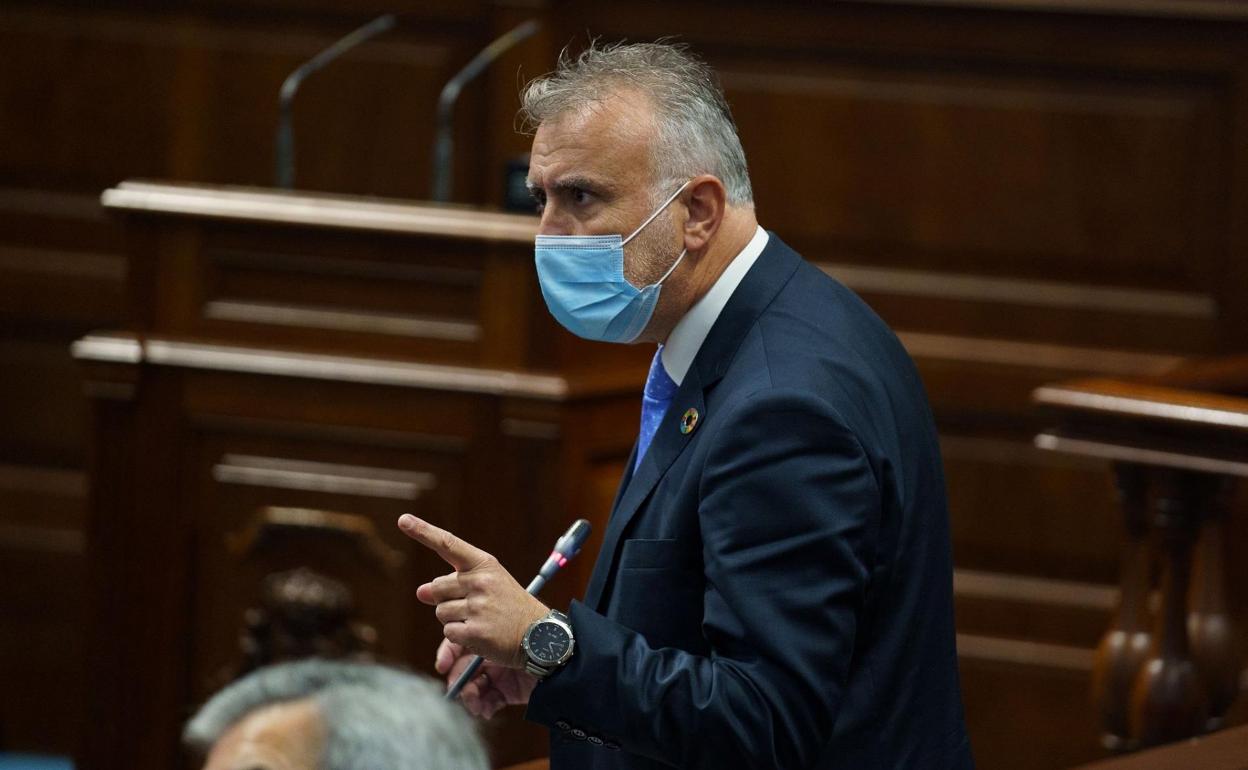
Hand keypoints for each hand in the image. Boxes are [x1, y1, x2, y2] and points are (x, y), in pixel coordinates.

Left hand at [399, 514, 548, 667]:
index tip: (403, 520)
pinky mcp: (475, 631)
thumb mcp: (488, 586)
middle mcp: (481, 582)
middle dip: (445, 599)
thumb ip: (453, 584)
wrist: (540, 634)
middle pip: (437, 587)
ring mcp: (478, 606)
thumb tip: (421, 591)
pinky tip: (480, 636)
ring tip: (481, 621)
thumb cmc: (510, 607)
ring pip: (441, 613)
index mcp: (484, 564)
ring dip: (454, 620)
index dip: (424, 532)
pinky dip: (459, 638)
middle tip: (473, 606)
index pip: (449, 545)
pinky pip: (449, 634)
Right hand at [437, 637, 537, 717]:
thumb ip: (474, 629)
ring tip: (474, 703)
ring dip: (469, 697)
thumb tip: (451, 637)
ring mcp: (498, 675)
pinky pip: (487, 702)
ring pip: (472, 688)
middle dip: (458, 680)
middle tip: (456, 688)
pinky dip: (483, 707)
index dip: (447, 655)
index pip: (458, 643)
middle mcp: (490, 655)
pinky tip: (485, 709)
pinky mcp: (506, 692)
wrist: (556, 653)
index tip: (442, 665)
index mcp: (487, 634)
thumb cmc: (530, 634)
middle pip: (462, 669)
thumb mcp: (497, 627)